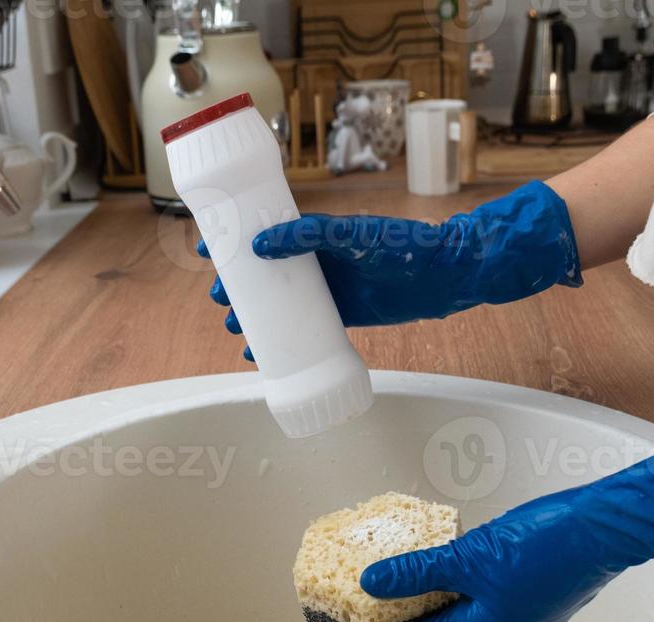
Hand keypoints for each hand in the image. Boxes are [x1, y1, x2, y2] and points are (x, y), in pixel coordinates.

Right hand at [196, 180, 581, 359]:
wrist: (445, 275)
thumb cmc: (402, 244)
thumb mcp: (352, 234)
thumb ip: (310, 235)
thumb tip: (261, 247)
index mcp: (314, 234)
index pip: (264, 235)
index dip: (235, 244)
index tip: (208, 254)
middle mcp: (317, 261)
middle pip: (266, 274)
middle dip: (239, 288)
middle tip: (219, 302)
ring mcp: (329, 290)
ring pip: (282, 305)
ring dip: (256, 317)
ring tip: (235, 330)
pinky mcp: (344, 316)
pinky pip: (306, 330)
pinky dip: (284, 343)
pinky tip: (263, 355)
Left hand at [361, 397, 653, 621]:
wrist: (610, 524)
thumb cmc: (547, 542)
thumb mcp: (470, 555)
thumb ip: (419, 571)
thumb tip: (371, 583)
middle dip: (408, 613)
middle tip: (373, 595)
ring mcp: (533, 614)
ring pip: (472, 610)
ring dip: (440, 596)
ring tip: (410, 573)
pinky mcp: (548, 591)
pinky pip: (495, 594)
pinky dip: (471, 583)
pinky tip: (462, 559)